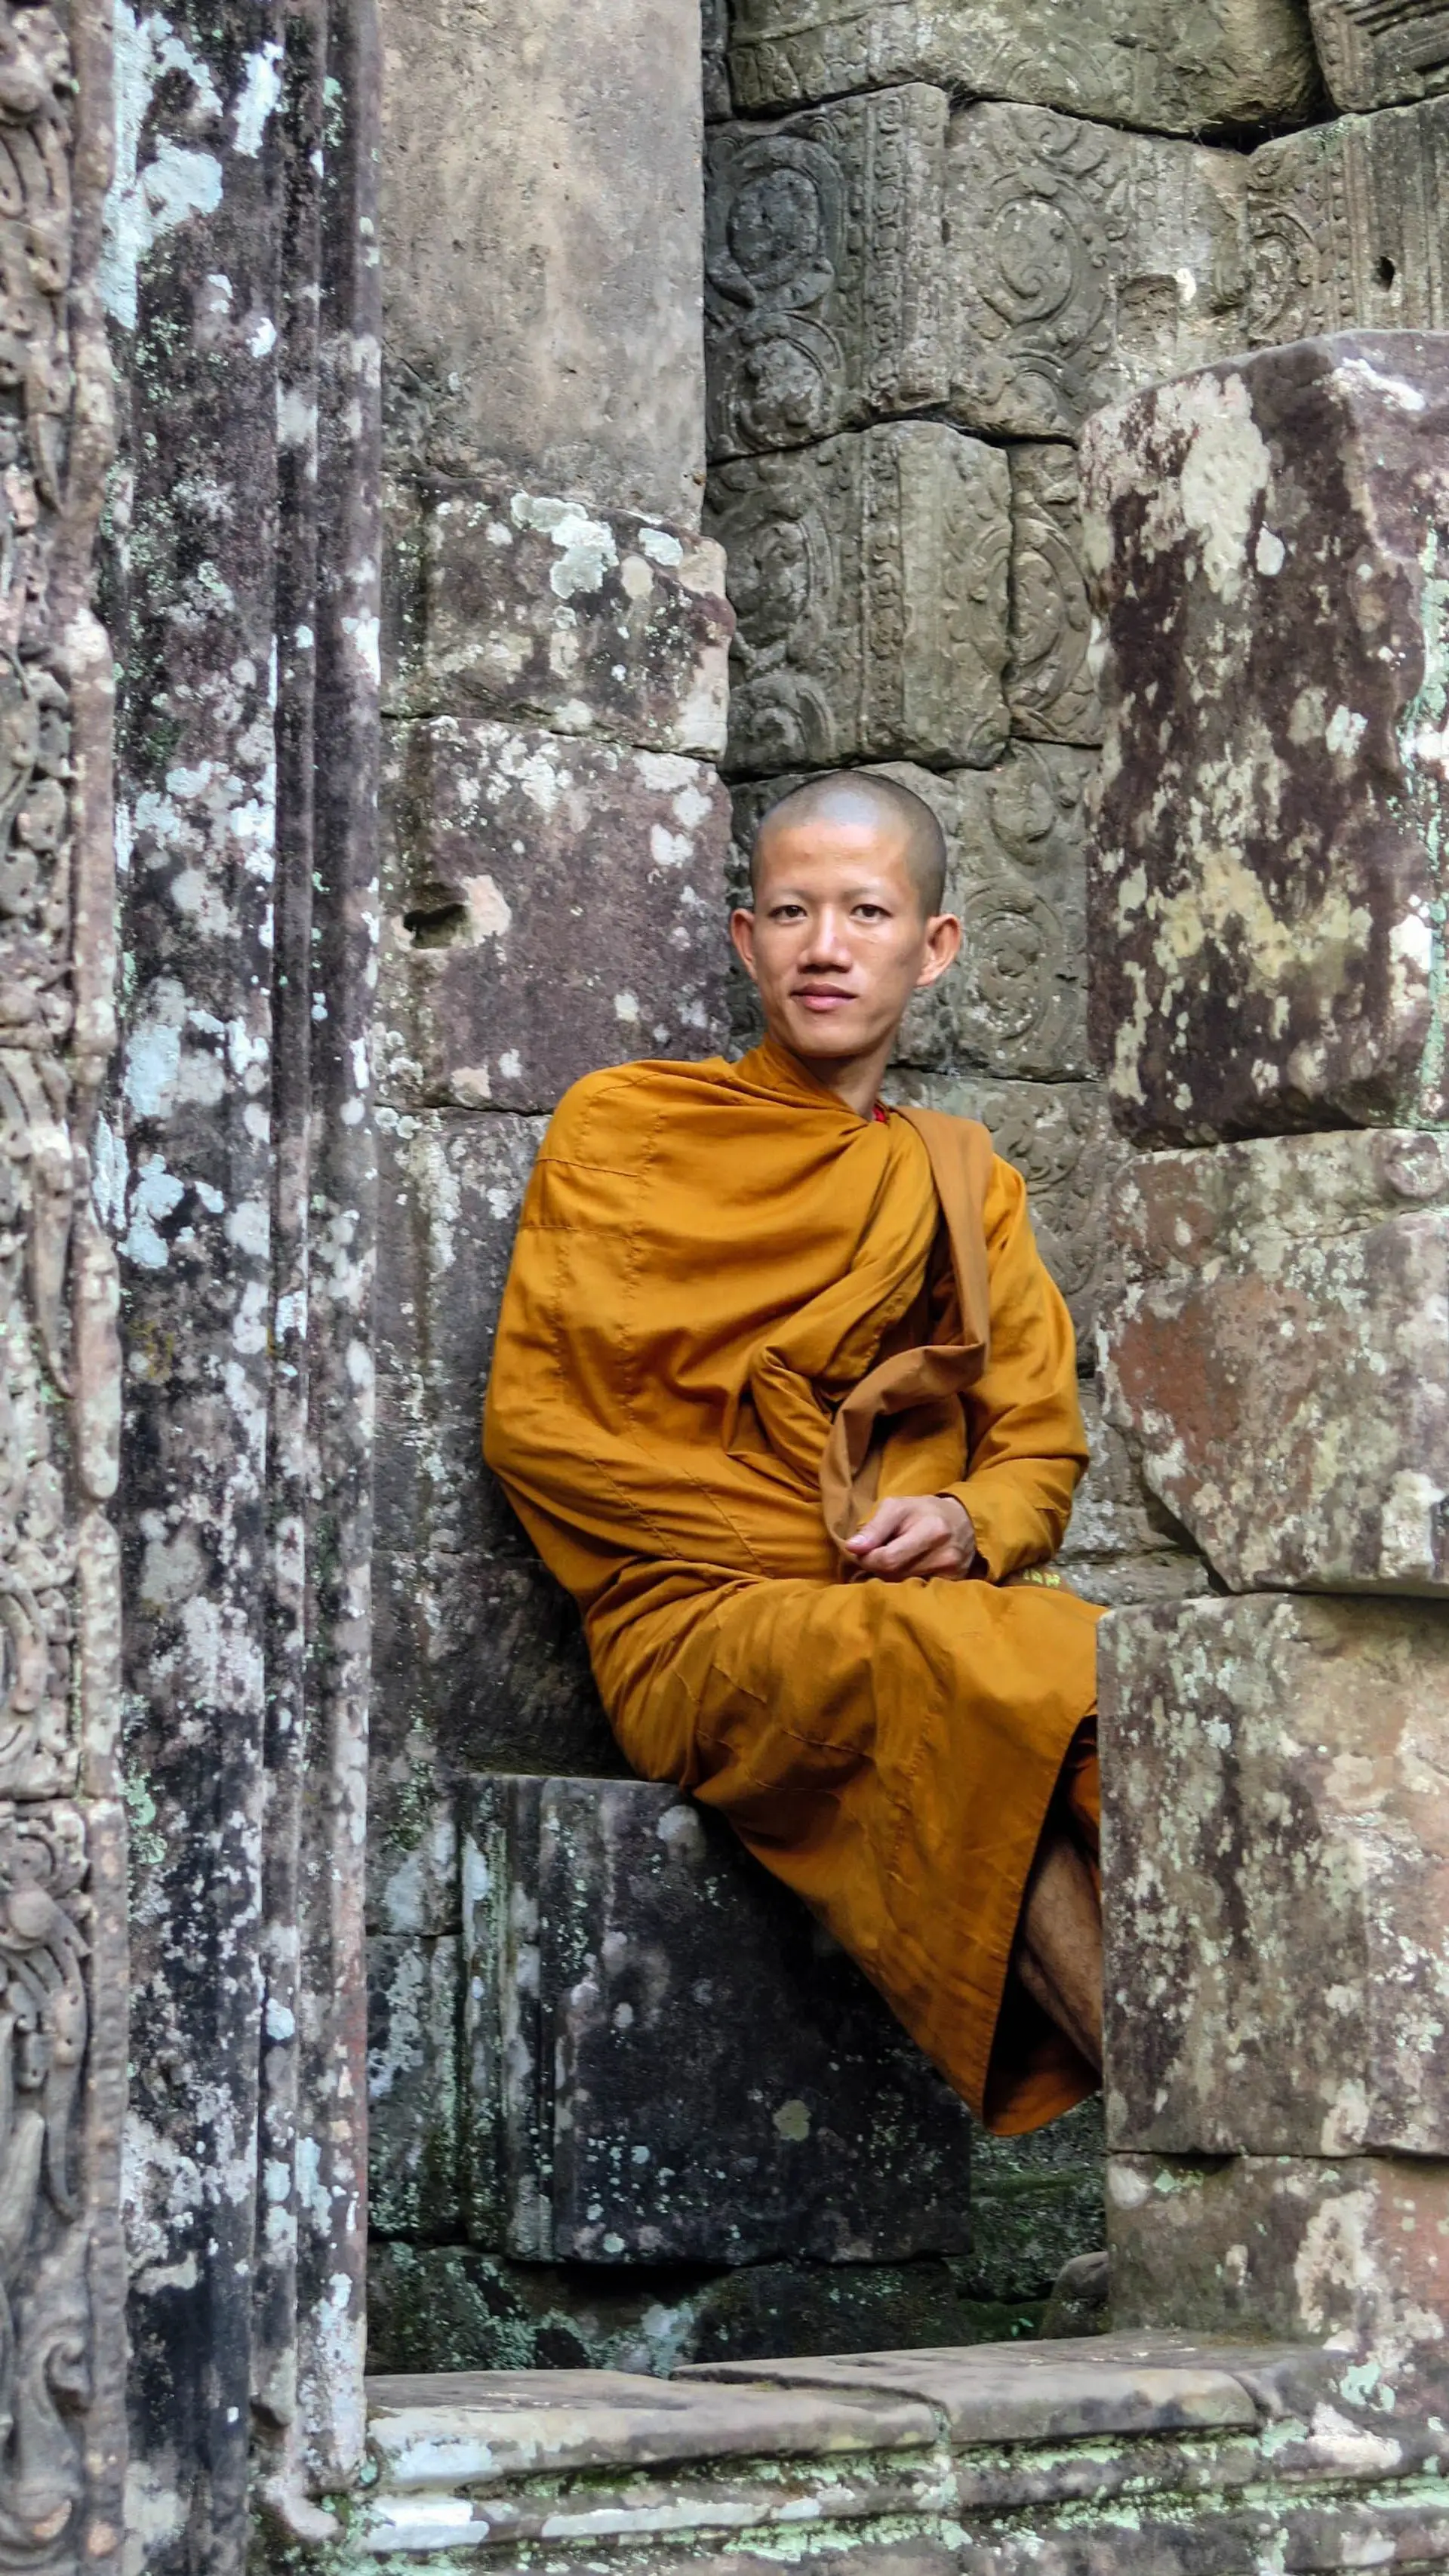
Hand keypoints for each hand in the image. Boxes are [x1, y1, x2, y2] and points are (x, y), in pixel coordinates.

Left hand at [843, 1492, 975, 1580]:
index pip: (887, 1559)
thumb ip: (873, 1527)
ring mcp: (952, 1574)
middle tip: (881, 1554)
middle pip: (894, 1575)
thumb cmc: (922, 1511)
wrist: (962, 1521)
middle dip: (879, 1567)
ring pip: (904, 1586)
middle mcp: (945, 1555)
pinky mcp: (955, 1585)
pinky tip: (910, 1569)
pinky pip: (919, 1592)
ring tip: (897, 1559)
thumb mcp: (897, 1507)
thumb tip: (851, 1548)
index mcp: (932, 1530)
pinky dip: (908, 1583)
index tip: (864, 1551)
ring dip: (892, 1576)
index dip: (868, 1558)